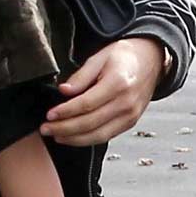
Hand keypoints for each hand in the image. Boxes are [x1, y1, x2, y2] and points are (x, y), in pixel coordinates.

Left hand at [42, 36, 167, 147]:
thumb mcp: (100, 57)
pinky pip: (106, 136)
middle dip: (65, 128)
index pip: (86, 104)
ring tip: (56, 135)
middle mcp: (126, 102)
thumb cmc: (124, 57)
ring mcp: (130, 115)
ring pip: (98, 135)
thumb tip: (63, 91)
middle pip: (90, 123)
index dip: (65, 112)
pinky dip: (87, 139)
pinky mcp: (130, 123)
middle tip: (45, 128)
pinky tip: (72, 137)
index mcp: (118, 83)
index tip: (49, 115)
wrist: (150, 61)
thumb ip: (81, 76)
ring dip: (74, 139)